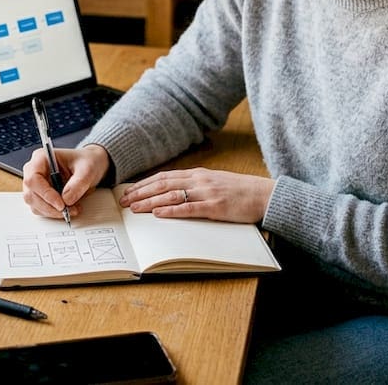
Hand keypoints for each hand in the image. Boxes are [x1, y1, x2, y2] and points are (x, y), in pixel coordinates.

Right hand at [21, 144, 110, 218]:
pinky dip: (53, 213)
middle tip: (67, 210)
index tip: (61, 204)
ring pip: (35, 204)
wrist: (91, 166)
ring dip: (52, 211)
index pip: (33, 178)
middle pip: (31, 194)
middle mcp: (34, 171)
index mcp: (41, 158)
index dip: (45, 193)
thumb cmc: (86, 162)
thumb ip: (78, 183)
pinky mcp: (40, 195)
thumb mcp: (87, 169)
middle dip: (50, 206)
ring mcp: (36, 184)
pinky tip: (68, 209)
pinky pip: (40, 209)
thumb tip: (66, 199)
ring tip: (72, 209)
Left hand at [118, 167, 273, 223]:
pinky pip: (189, 208)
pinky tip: (158, 214)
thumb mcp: (215, 182)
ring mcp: (206, 193)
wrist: (263, 194)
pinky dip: (171, 211)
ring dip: (150, 202)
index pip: (164, 177)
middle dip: (141, 193)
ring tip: (134, 208)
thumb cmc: (240, 191)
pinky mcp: (215, 207)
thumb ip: (196, 185)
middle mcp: (199, 180)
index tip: (129, 190)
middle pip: (162, 185)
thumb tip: (175, 192)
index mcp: (198, 174)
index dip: (144, 184)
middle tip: (124, 201)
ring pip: (171, 196)